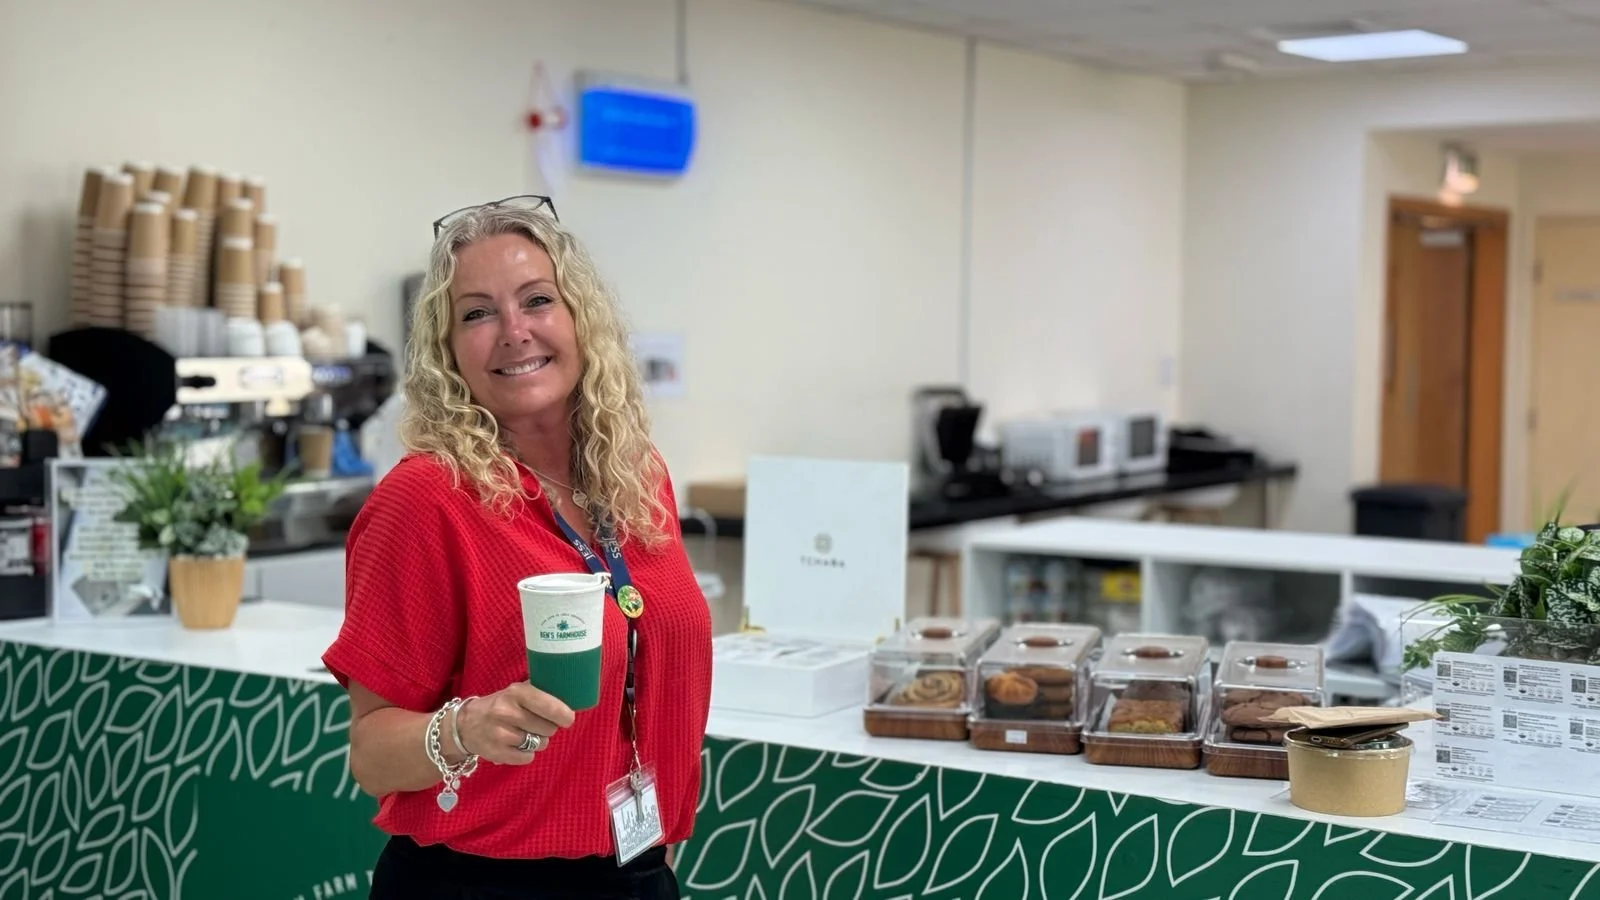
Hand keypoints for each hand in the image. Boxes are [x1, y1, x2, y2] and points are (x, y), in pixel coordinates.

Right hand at [453, 682, 574, 765]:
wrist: (465, 725)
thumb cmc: (500, 705)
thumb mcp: (516, 691)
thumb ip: (540, 691)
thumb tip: (571, 694)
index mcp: (515, 693)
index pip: (548, 706)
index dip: (563, 714)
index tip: (568, 719)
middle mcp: (506, 712)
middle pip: (548, 728)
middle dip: (548, 728)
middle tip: (536, 724)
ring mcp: (500, 734)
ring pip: (539, 744)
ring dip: (538, 741)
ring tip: (525, 734)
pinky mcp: (497, 753)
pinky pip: (527, 758)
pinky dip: (526, 754)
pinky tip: (516, 745)